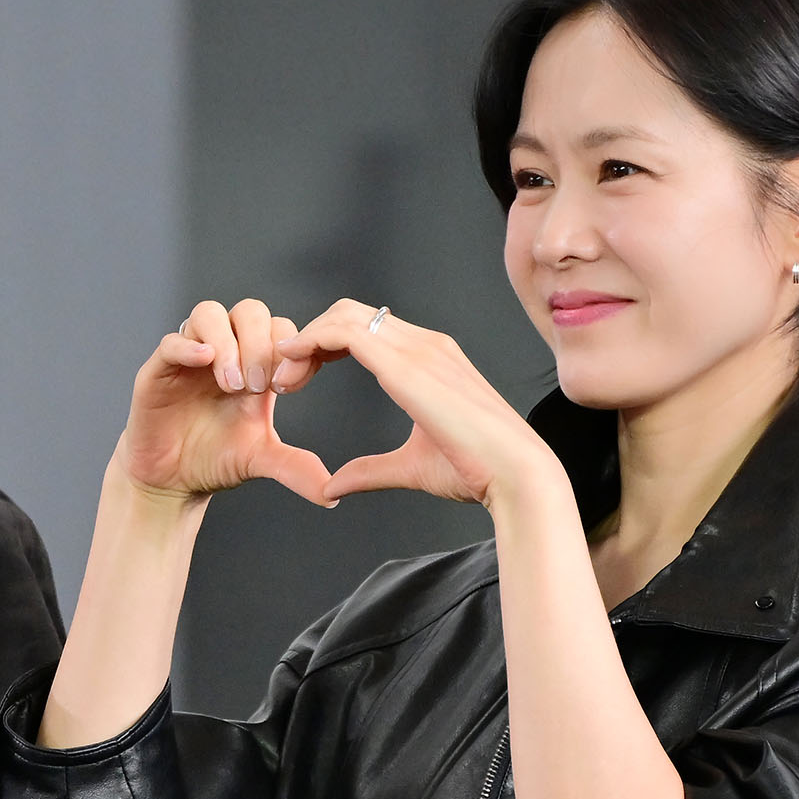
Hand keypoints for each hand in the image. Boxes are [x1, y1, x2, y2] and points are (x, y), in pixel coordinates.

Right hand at [115, 299, 333, 506]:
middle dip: (259, 343)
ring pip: (210, 314)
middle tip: (258, 386)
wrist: (172, 479)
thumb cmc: (217, 459)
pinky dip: (190, 347)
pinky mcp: (160, 368)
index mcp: (256, 366)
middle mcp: (226, 353)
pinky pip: (172, 341)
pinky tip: (206, 363)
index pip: (280, 329)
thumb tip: (333, 493)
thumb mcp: (262, 460)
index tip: (289, 386)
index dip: (291, 347)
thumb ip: (295, 467)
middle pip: (249, 311)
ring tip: (232, 384)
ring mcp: (191, 356)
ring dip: (227, 343)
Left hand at [271, 301, 559, 507]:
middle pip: (350, 314)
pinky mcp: (407, 363)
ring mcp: (419, 348)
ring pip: (343, 316)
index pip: (368, 330)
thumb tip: (335, 484)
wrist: (515, 474)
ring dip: (304, 341)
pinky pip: (344, 332)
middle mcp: (426, 345)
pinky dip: (310, 342)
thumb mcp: (412, 467)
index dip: (325, 346)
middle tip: (284, 378)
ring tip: (282, 377)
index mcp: (432, 361)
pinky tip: (291, 367)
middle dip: (310, 339)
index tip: (298, 379)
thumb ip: (372, 470)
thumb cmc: (480, 471)